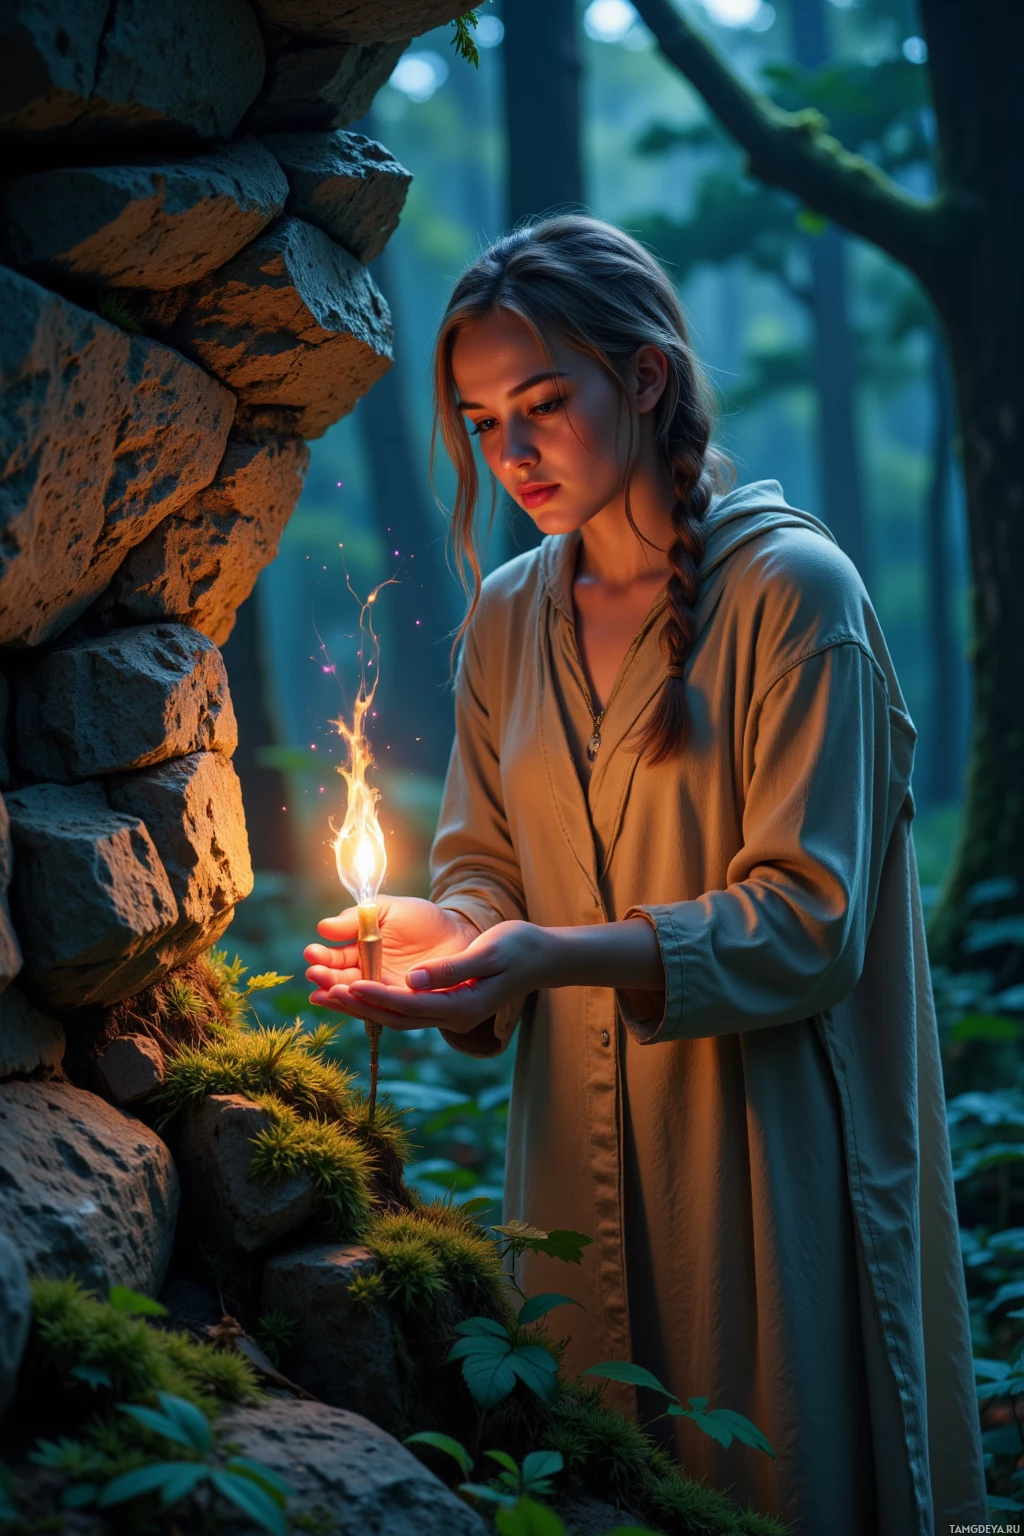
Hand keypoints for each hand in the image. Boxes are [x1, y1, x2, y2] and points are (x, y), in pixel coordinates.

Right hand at [305, 895, 479, 1022]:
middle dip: (326, 978)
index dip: (322, 957)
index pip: (335, 958)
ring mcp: (385, 991)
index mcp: (361, 950)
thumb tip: (324, 927)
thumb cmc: (422, 919)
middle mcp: (369, 975)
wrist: (460, 932)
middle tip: (315, 973)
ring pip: (357, 998)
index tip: (312, 953)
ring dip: (339, 997)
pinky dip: (365, 1008)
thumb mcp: (388, 910)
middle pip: (341, 981)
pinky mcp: (404, 1005)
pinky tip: (349, 1003)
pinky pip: (382, 1009)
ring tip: (326, 992)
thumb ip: (358, 918)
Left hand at [306, 909, 549, 1035]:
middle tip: (321, 992)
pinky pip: (403, 1007)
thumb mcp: (489, 953)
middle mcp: (451, 1016)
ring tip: (324, 994)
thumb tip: (413, 980)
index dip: (376, 997)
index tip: (346, 985)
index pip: (409, 1006)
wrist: (543, 957)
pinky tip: (354, 990)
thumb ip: (450, 970)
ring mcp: (448, 1013)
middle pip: (395, 1018)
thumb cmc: (519, 949)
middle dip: (356, 1007)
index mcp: (462, 1006)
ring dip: (360, 1007)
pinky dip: (376, 1000)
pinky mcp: (444, 1003)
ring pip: (395, 1016)